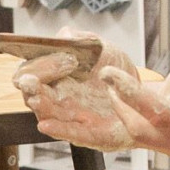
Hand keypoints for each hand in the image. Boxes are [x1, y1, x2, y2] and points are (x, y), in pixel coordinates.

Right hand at [14, 31, 139, 150]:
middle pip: (31, 93)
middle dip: (29, 85)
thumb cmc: (116, 73)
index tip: (57, 59)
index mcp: (54, 76)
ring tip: (36, 97)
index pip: (31, 70)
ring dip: (39, 105)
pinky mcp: (86, 133)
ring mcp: (68, 116)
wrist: (140, 96)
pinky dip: (55, 129)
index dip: (38, 65)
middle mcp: (55, 97)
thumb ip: (82, 39)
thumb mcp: (102, 49)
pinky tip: (45, 125)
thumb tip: (64, 36)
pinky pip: (67, 133)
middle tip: (31, 80)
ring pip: (45, 113)